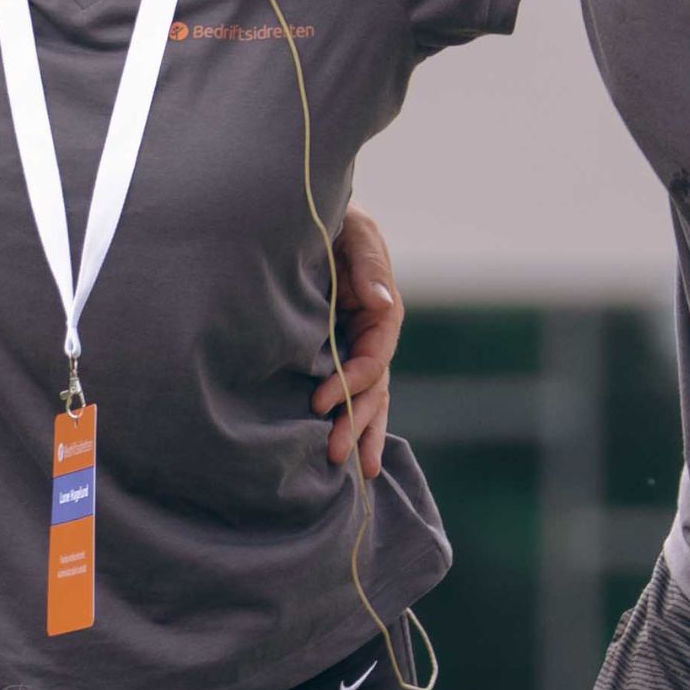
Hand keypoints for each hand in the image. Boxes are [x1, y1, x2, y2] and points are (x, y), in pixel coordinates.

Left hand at [320, 208, 402, 475]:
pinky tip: (355, 457)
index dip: (352, 381)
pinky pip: (354, 394)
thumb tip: (381, 303)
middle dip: (357, 421)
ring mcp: (360, 348)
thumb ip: (368, 265)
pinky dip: (357, 423)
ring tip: (354, 471)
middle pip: (374, 387)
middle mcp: (376, 335)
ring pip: (369, 399)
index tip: (320, 401)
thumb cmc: (332, 221)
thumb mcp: (354, 232)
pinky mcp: (341, 355)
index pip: (375, 356)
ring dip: (361, 432)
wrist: (308, 218)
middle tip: (336, 454)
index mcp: (382, 310)